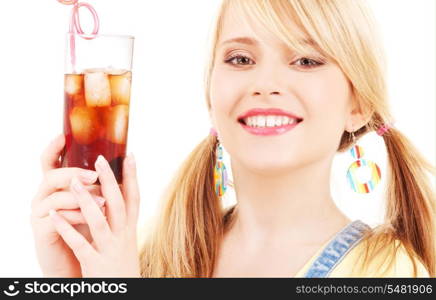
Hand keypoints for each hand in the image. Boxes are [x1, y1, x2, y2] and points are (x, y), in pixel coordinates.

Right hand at [31, 134, 105, 276]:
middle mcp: (45, 195)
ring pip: (54, 197)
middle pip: (53, 175)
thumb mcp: (96, 203)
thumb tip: (127, 158)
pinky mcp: (42, 231)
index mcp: (58, 185)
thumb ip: (102, 183)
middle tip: (96, 175)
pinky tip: (89, 218)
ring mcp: (41, 213)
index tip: (64, 135)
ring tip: (102, 201)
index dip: (54, 147)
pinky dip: (75, 217)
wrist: (76, 260)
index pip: (50, 160)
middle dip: (75, 173)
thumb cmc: (88, 228)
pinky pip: (56, 220)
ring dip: (80, 197)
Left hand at [49, 153, 140, 276]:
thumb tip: (109, 199)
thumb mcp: (126, 242)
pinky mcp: (95, 264)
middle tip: (100, 158)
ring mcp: (110, 250)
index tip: (131, 156)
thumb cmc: (121, 267)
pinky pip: (79, 244)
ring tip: (72, 182)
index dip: (133, 177)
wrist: (124, 294)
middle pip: (118, 204)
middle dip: (109, 180)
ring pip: (99, 221)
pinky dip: (67, 229)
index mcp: (130, 230)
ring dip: (85, 200)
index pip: (134, 199)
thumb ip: (120, 222)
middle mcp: (123, 237)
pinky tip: (54, 217)